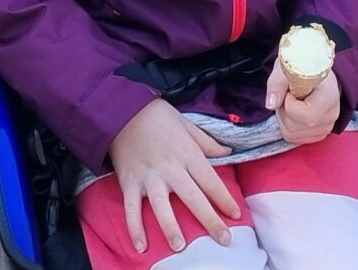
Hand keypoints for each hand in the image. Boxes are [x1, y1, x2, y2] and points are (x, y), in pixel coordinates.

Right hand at [107, 98, 238, 254]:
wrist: (121, 109)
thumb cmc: (158, 115)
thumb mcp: (187, 124)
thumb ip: (207, 142)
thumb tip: (229, 151)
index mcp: (187, 153)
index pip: (210, 181)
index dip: (225, 199)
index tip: (236, 215)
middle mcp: (170, 168)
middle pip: (193, 198)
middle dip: (210, 220)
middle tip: (224, 240)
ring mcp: (148, 177)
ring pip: (162, 206)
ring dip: (171, 227)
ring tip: (180, 247)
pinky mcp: (129, 182)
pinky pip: (131, 208)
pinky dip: (134, 228)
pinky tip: (140, 246)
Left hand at [264, 57, 341, 146]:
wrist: (316, 71)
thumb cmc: (302, 66)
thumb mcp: (288, 67)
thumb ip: (277, 84)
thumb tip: (271, 105)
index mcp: (329, 96)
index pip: (306, 116)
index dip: (290, 104)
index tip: (290, 91)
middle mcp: (331, 115)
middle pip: (295, 127)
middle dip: (283, 110)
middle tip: (288, 95)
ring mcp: (326, 127)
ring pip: (291, 134)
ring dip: (284, 118)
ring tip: (291, 102)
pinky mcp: (319, 134)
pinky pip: (294, 138)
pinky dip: (288, 126)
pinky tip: (294, 111)